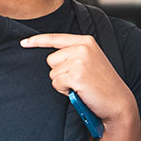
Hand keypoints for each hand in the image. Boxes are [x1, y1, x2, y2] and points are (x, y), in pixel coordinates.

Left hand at [20, 33, 136, 125]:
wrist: (117, 102)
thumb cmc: (102, 84)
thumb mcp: (90, 61)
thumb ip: (73, 53)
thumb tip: (51, 57)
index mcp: (86, 41)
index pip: (55, 38)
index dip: (37, 41)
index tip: (23, 43)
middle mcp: (82, 47)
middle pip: (51, 60)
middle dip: (59, 72)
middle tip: (78, 79)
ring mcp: (79, 61)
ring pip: (52, 73)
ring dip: (62, 83)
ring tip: (80, 85)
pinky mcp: (76, 76)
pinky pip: (56, 84)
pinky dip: (64, 91)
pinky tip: (79, 91)